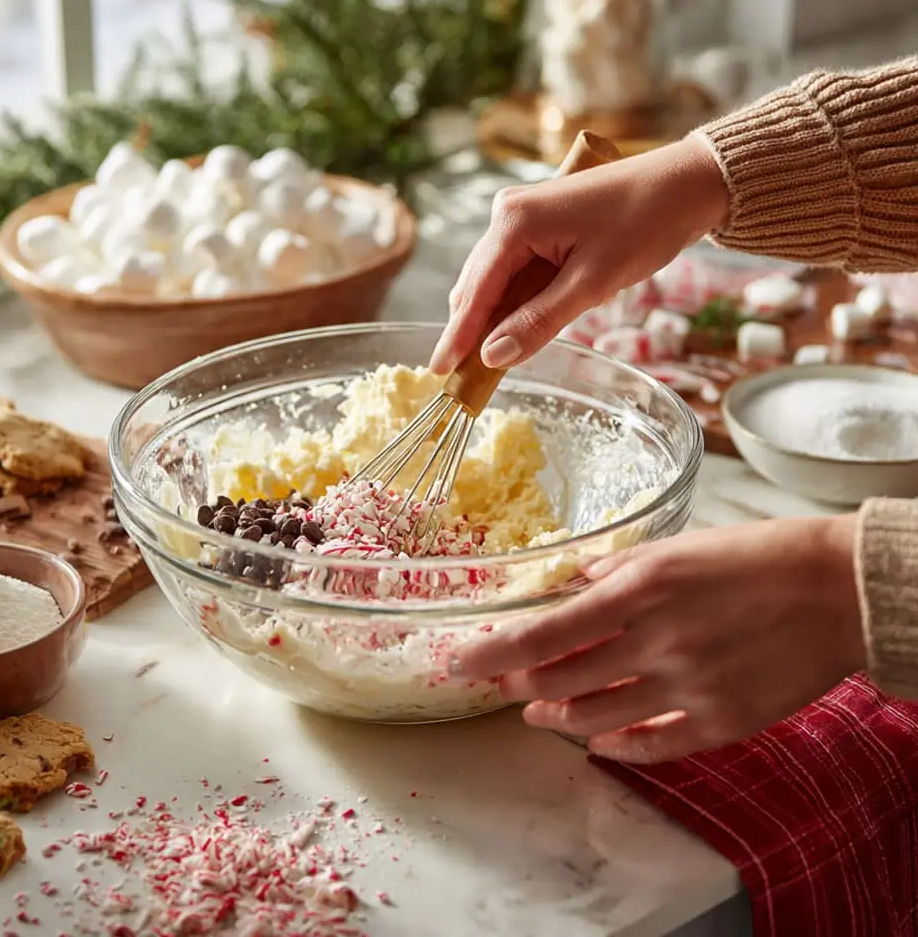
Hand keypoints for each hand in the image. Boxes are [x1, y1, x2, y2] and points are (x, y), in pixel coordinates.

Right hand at [429, 135, 729, 373]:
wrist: (687, 182)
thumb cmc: (646, 223)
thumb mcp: (592, 283)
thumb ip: (538, 321)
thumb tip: (493, 356)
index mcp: (514, 222)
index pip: (475, 291)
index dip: (458, 336)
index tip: (439, 371)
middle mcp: (508, 213)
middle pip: (477, 284)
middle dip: (471, 329)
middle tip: (464, 377)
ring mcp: (521, 214)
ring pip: (494, 278)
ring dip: (494, 316)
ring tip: (487, 360)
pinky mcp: (539, 220)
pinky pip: (514, 268)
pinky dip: (514, 299)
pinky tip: (517, 324)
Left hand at [453, 516, 866, 763]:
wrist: (836, 590)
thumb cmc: (754, 557)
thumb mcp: (676, 548)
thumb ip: (618, 569)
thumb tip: (574, 584)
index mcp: (638, 590)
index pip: (544, 631)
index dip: (494, 651)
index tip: (458, 662)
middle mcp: (655, 642)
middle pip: (562, 677)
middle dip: (521, 683)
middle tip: (504, 682)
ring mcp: (688, 687)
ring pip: (597, 718)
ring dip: (558, 715)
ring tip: (539, 710)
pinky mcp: (721, 722)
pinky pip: (652, 745)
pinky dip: (617, 747)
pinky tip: (599, 742)